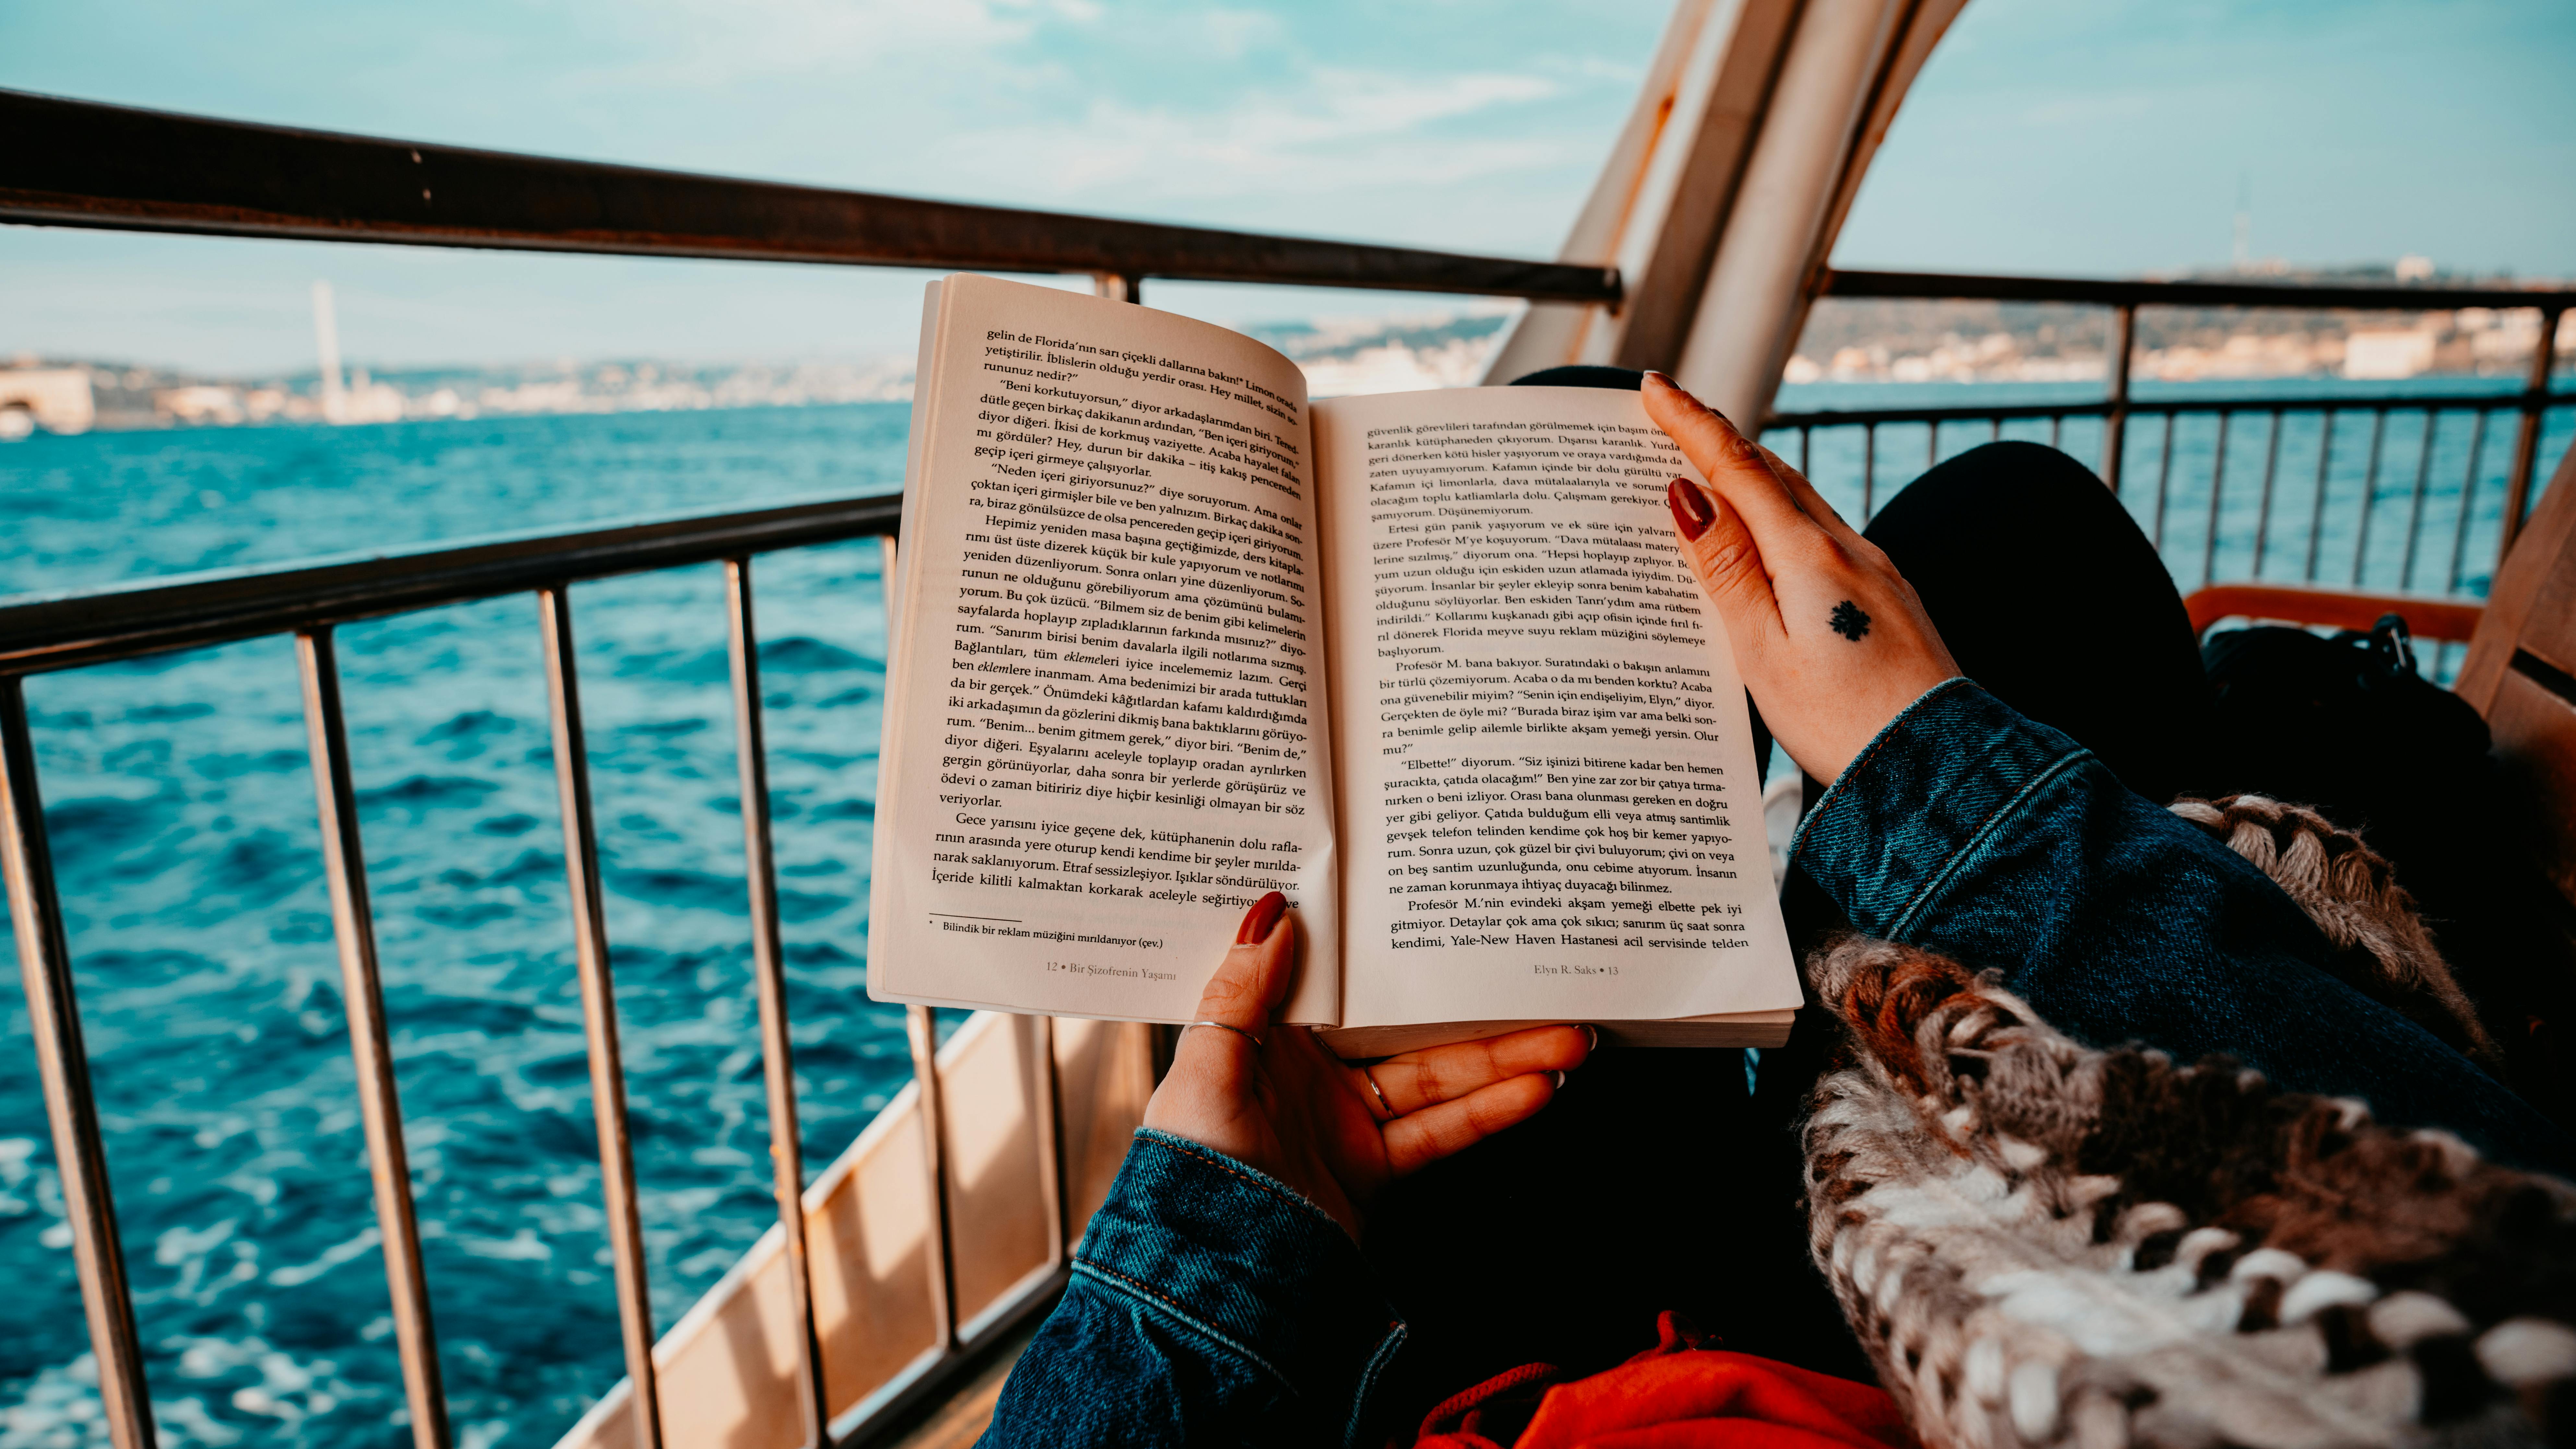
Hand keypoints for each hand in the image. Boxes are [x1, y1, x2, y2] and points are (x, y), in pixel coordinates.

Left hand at [1142, 892, 1591, 1239]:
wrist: (1210, 1274)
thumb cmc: (1190, 1167)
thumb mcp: (1204, 1065)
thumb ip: (1240, 991)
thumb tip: (1274, 911)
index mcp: (1265, 1035)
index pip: (1339, 977)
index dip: (1390, 948)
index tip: (1444, 916)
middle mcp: (1309, 1072)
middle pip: (1405, 1026)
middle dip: (1474, 1005)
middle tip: (1538, 979)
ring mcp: (1345, 1120)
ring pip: (1436, 1077)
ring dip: (1503, 1059)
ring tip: (1566, 1040)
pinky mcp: (1372, 1167)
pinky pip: (1438, 1131)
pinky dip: (1487, 1112)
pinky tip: (1533, 1090)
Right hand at [1642, 372, 1960, 784]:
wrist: (1938, 768)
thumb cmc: (1844, 721)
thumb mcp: (1763, 650)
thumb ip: (1727, 571)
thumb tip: (1689, 496)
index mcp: (1809, 557)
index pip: (1737, 468)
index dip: (1692, 423)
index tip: (1654, 388)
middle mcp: (1848, 550)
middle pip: (1773, 474)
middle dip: (1719, 441)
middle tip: (1671, 419)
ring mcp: (1875, 573)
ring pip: (1802, 503)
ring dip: (1753, 478)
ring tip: (1710, 474)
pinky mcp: (1889, 601)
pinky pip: (1823, 540)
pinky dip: (1784, 523)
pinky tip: (1770, 546)